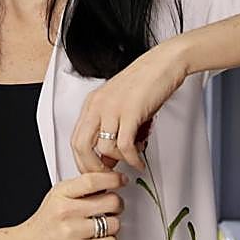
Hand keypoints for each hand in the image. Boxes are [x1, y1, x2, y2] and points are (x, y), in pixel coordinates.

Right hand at [11, 172, 125, 239]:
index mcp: (61, 193)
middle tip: (113, 207)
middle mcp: (66, 211)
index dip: (113, 179)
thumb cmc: (44, 224)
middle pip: (111, 201)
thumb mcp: (56, 197)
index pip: (93, 180)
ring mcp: (72, 232)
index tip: (120, 180)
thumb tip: (108, 182)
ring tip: (101, 226)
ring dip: (112, 226)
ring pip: (114, 223)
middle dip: (117, 204)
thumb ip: (80, 189)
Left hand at [70, 37, 188, 173]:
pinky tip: (138, 162)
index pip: (76, 138)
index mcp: (93, 103)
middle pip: (81, 146)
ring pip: (104, 148)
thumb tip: (108, 156)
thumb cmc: (145, 82)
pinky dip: (132, 160)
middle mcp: (98, 105)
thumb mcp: (120, 103)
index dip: (83, 160)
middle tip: (106, 176)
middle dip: (92, 167)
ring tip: (129, 162)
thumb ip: (111, 127)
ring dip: (117, 162)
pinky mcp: (130, 112)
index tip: (95, 170)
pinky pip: (125, 146)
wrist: (164, 63)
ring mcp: (113, 108)